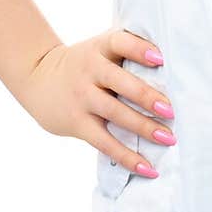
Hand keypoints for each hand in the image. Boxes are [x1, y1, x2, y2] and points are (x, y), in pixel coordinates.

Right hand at [18, 29, 175, 176]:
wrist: (38, 77)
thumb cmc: (84, 62)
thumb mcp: (99, 48)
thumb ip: (127, 48)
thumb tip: (173, 60)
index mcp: (99, 48)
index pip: (120, 44)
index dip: (139, 50)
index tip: (161, 59)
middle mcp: (89, 71)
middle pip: (120, 83)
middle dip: (147, 97)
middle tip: (171, 110)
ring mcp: (82, 98)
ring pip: (114, 113)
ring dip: (143, 127)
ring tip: (168, 138)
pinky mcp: (77, 123)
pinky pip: (105, 142)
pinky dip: (127, 157)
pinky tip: (148, 168)